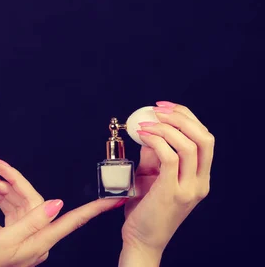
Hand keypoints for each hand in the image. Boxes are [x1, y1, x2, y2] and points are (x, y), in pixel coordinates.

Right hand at [0, 159, 123, 266]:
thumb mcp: (5, 241)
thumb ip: (32, 221)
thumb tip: (57, 203)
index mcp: (40, 241)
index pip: (72, 220)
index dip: (93, 209)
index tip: (114, 199)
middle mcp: (37, 238)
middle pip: (34, 201)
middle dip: (15, 182)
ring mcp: (25, 237)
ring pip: (21, 204)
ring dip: (4, 189)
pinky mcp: (13, 236)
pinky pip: (13, 211)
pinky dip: (1, 198)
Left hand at [121, 101, 213, 255]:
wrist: (141, 238)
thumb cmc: (146, 208)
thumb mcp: (152, 175)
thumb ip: (155, 154)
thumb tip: (149, 130)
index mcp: (199, 177)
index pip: (204, 139)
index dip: (186, 117)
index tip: (165, 107)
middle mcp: (199, 182)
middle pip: (204, 139)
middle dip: (181, 117)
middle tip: (157, 109)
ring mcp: (188, 189)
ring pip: (188, 146)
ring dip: (165, 128)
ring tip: (145, 123)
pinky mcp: (171, 193)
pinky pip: (169, 157)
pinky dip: (156, 140)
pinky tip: (143, 136)